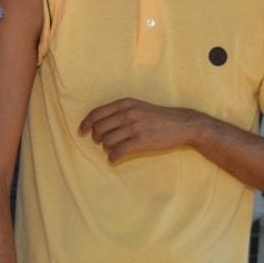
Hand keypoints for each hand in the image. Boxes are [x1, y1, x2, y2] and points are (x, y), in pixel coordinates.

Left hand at [79, 98, 199, 162]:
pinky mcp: (141, 141)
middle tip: (101, 142)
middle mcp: (127, 113)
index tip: (81, 131)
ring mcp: (134, 127)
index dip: (85, 123)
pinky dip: (112, 157)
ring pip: (107, 141)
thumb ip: (120, 111)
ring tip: (112, 149)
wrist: (181, 124)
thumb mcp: (137, 106)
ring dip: (106, 148)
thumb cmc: (157, 117)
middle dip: (96, 138)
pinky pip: (118, 152)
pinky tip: (114, 159)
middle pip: (99, 128)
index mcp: (124, 103)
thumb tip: (98, 122)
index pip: (96, 113)